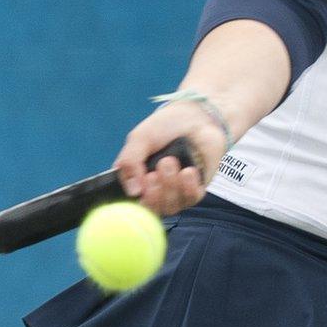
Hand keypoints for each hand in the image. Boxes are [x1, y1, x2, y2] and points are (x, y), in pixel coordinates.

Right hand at [113, 101, 222, 215]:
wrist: (195, 116)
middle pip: (152, 210)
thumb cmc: (164, 127)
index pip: (131, 205)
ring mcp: (176, 192)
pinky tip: (188, 170)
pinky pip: (191, 199)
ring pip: (171, 206)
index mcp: (136, 180)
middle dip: (154, 193)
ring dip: (170, 185)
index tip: (139, 187)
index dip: (135, 202)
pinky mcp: (196, 190)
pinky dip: (188, 187)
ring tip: (170, 160)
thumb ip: (130, 161)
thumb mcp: (140, 138)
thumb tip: (133, 192)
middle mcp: (155, 191)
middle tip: (153, 174)